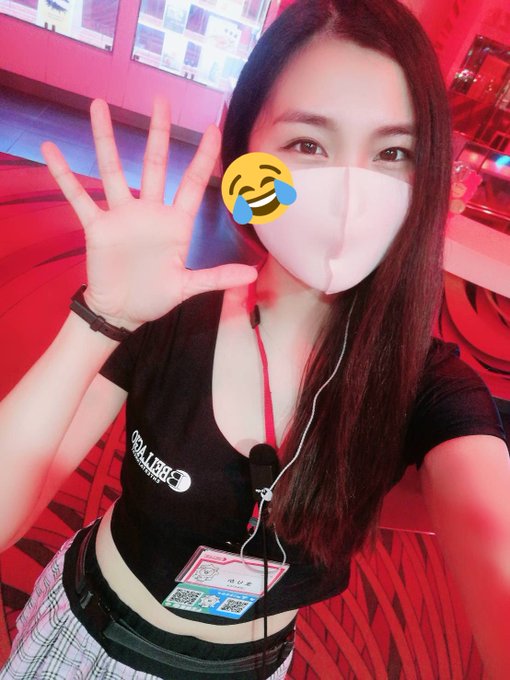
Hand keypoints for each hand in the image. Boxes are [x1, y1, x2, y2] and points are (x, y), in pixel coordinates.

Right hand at [41, 98, 256, 329]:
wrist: (123, 312)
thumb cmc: (154, 296)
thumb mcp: (187, 287)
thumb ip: (217, 277)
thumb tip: (251, 275)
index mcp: (175, 223)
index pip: (191, 182)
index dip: (204, 156)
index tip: (213, 128)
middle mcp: (149, 211)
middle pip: (154, 163)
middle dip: (158, 132)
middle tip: (160, 100)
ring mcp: (121, 216)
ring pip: (112, 170)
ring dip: (105, 139)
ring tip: (99, 106)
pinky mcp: (97, 227)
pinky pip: (79, 197)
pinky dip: (64, 175)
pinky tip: (51, 150)